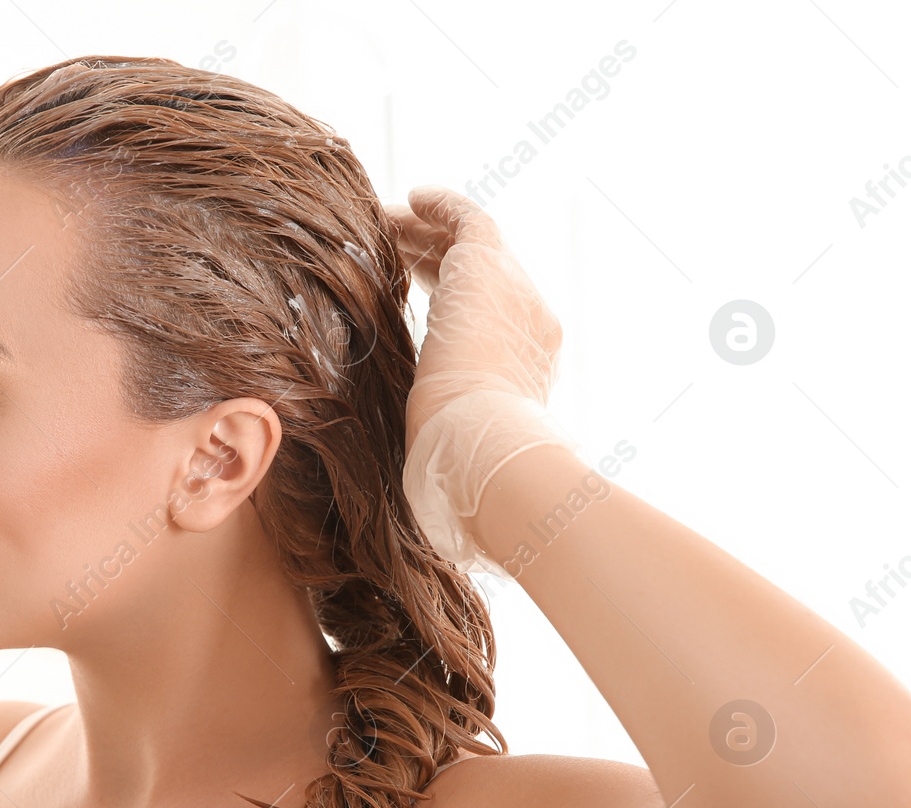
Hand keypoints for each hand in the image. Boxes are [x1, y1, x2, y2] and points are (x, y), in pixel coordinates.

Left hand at [383, 186, 579, 575]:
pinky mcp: (490, 270)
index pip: (483, 321)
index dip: (446, 304)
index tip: (409, 295)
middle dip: (433, 260)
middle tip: (390, 251)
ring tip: (381, 223)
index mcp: (523, 367)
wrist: (489, 454)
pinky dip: (440, 208)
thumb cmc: (467, 476)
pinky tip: (407, 201)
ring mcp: (516, 294)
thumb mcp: (449, 460)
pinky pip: (468, 221)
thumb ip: (440, 456)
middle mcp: (529, 323)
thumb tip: (425, 503)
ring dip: (424, 233)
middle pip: (478, 279)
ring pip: (469, 246)